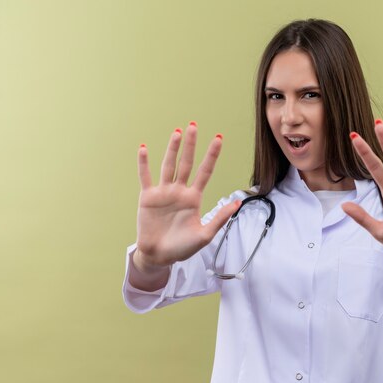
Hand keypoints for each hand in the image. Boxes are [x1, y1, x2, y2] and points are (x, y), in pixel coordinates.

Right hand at [135, 123, 240, 267]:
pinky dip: (144, 163)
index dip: (211, 155)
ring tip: (177, 132)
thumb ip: (219, 218)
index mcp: (194, 198)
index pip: (205, 171)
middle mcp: (179, 191)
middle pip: (186, 163)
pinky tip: (144, 148)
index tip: (219, 138)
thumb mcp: (205, 235)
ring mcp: (163, 192)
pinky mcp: (147, 197)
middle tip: (194, 126)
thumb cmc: (182, 248)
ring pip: (168, 165)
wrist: (159, 257)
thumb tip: (238, 203)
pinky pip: (146, 177)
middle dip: (191, 145)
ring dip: (172, 149)